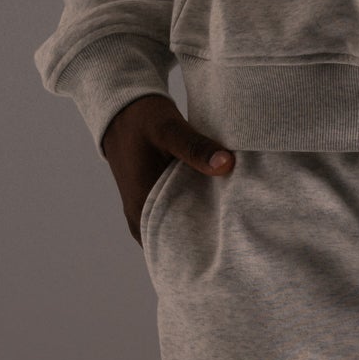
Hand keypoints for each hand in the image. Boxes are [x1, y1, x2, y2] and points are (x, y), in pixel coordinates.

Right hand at [100, 91, 234, 241]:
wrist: (120, 110)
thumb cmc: (141, 119)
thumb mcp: (169, 129)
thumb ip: (196, 148)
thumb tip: (227, 164)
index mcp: (141, 206)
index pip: (172, 246)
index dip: (200, 250)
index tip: (229, 248)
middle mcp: (140, 215)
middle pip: (176, 241)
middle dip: (204, 240)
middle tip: (238, 239)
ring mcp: (145, 209)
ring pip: (176, 227)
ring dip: (199, 224)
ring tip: (232, 225)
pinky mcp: (153, 199)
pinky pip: (176, 213)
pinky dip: (193, 211)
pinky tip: (217, 206)